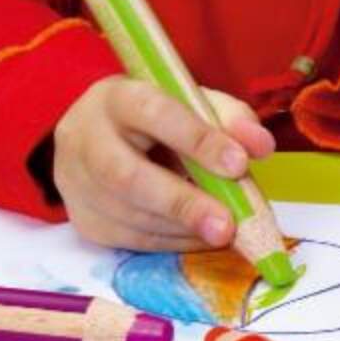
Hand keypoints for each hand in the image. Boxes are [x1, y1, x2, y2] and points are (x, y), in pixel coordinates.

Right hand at [53, 76, 274, 250]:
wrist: (101, 139)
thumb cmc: (159, 120)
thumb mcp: (194, 105)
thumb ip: (231, 120)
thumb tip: (261, 146)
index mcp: (117, 98)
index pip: (155, 114)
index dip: (198, 140)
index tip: (239, 165)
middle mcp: (85, 138)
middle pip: (127, 176)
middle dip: (182, 204)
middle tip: (226, 226)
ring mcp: (77, 183)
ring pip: (129, 214)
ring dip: (183, 228)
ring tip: (224, 231)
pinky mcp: (85, 220)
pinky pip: (132, 240)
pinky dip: (175, 242)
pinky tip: (201, 237)